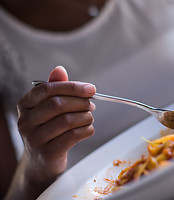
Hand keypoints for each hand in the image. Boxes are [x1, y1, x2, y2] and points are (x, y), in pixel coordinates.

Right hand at [16, 66, 95, 190]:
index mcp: (26, 105)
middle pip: (58, 104)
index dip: (73, 87)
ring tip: (89, 117)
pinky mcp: (47, 154)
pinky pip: (73, 136)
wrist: (41, 161)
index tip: (91, 89)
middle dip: (80, 102)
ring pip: (67, 120)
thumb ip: (55, 88)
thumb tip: (59, 69)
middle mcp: (26, 121)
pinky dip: (86, 130)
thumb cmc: (48, 129)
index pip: (48, 89)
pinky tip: (88, 129)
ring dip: (85, 117)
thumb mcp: (48, 107)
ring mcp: (34, 139)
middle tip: (91, 105)